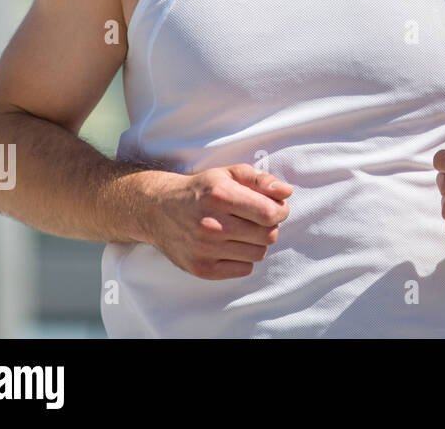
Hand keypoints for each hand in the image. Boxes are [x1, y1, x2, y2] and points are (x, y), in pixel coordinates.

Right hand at [142, 164, 292, 280]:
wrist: (158, 210)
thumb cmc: (202, 190)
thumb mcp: (229, 174)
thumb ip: (261, 180)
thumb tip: (286, 192)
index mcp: (220, 196)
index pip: (269, 214)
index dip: (280, 211)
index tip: (275, 208)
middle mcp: (210, 224)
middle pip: (268, 235)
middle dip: (270, 226)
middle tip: (258, 219)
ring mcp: (204, 249)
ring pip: (258, 253)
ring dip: (257, 242)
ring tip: (243, 231)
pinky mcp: (200, 268)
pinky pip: (243, 269)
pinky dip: (244, 258)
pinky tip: (231, 245)